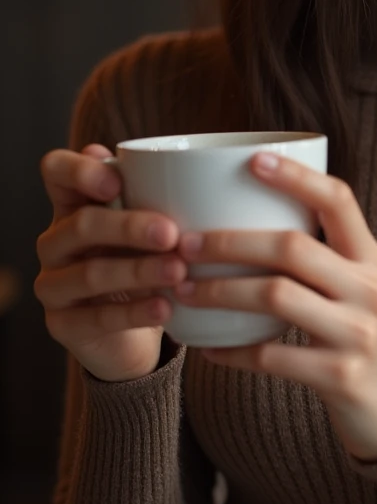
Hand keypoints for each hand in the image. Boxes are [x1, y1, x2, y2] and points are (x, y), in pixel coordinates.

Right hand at [35, 144, 187, 381]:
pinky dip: (135, 312)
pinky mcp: (62, 324)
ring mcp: (53, 284)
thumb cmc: (146, 260)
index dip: (79, 171)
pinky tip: (164, 308)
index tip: (117, 184)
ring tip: (178, 272)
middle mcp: (56, 241)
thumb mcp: (152, 226)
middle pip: (81, 224)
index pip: (56, 170)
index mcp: (74, 204)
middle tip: (172, 234)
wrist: (134, 333)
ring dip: (138, 271)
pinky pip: (96, 317)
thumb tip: (196, 172)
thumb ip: (161, 196)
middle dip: (129, 227)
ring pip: (90, 273)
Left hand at [173, 152, 376, 462]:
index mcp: (370, 257)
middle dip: (230, 241)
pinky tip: (207, 347)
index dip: (297, 177)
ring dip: (220, 291)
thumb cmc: (362, 336)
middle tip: (186, 243)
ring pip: (275, 296)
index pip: (339, 200)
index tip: (254, 159)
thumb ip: (324, 255)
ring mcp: (357, 333)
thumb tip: (251, 211)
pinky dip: (230, 350)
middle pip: (292, 246)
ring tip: (185, 289)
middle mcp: (369, 288)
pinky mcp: (340, 377)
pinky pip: (270, 357)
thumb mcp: (358, 287)